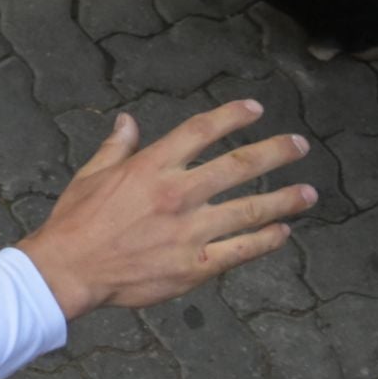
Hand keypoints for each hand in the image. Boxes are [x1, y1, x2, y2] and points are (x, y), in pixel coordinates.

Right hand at [17, 99, 316, 319]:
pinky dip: (265, 240)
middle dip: (276, 152)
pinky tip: (281, 233)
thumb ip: (116, 147)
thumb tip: (128, 121)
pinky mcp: (195, 265)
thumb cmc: (75, 220)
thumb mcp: (90, 175)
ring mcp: (190, 231)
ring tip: (308, 194)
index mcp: (151, 167)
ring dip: (285, 200)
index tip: (256, 109)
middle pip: (239, 166)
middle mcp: (177, 194)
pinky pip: (241, 250)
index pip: (201, 131)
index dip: (232, 116)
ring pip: (251, 210)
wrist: (69, 269)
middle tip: (300, 145)